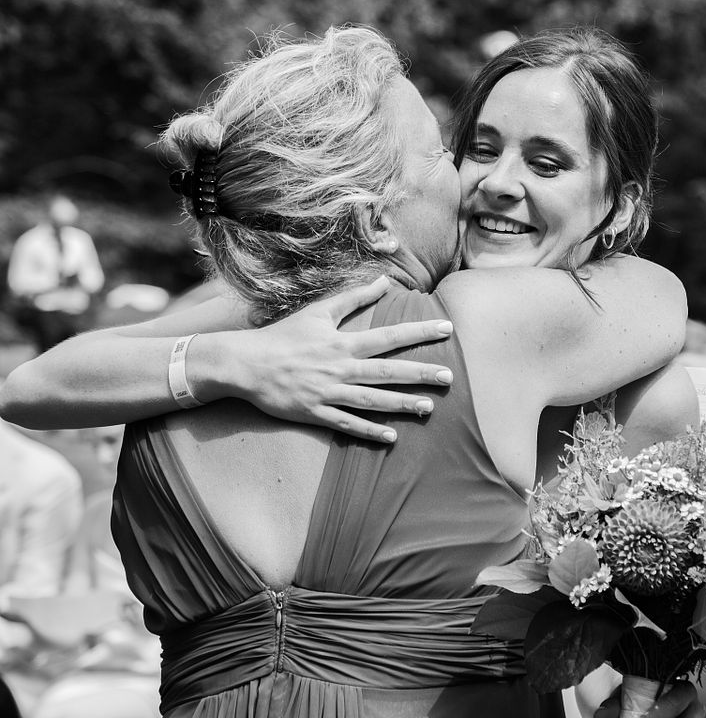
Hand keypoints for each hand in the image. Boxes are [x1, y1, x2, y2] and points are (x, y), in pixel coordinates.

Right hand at [215, 277, 454, 442]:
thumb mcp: (318, 312)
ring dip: (402, 404)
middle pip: (387, 372)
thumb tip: (384, 280)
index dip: (419, 332)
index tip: (446, 330)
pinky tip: (391, 437)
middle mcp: (340, 368)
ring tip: (429, 408)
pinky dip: (369, 431)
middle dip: (420, 374)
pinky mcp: (315, 413)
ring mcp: (328, 393)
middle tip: (449, 377)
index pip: (389, 336)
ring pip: (372, 401)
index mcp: (343, 343)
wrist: (244, 364)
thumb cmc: (283, 336)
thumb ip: (353, 298)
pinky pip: (347, 425)